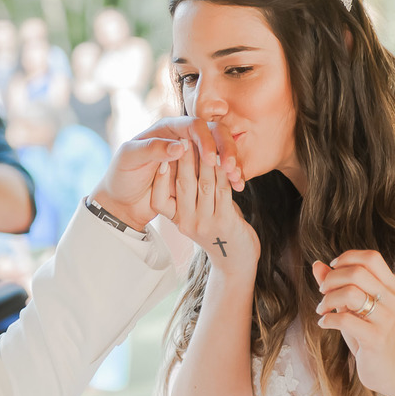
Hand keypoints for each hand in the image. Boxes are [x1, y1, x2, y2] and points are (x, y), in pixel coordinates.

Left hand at [90, 117, 244, 231]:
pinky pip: (220, 168)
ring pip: (221, 149)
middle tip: (231, 168)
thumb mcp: (130, 159)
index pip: (194, 125)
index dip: (205, 140)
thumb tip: (180, 146)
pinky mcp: (199, 171)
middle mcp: (183, 137)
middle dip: (225, 149)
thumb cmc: (122, 176)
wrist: (122, 200)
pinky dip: (230, 175)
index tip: (210, 160)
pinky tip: (237, 185)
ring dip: (232, 162)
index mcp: (167, 128)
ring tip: (237, 179)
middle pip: (213, 133)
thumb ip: (152, 149)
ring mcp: (193, 154)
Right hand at [155, 145, 258, 274]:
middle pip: (182, 184)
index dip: (161, 174)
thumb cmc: (217, 232)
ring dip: (205, 158)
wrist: (236, 262)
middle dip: (184, 156)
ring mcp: (206, 223)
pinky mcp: (225, 221)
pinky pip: (222, 188)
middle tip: (185, 133)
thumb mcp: (197, 217)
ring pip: (203, 183)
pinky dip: (222, 170)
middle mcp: (187, 222)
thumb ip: (190, 196)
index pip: (158, 198)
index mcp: (176, 221)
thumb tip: (187, 163)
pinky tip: (223, 155)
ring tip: (204, 138)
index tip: (164, 150)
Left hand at [313, 250, 394, 395]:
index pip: (371, 258)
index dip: (347, 258)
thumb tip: (317, 264)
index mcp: (391, 287)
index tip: (332, 269)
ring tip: (322, 309)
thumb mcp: (354, 307)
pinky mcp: (376, 339)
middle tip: (322, 292)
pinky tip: (324, 323)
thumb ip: (337, 285)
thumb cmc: (371, 335)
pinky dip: (328, 319)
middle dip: (332, 279)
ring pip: (351, 293)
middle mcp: (392, 300)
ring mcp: (386, 319)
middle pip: (357, 272)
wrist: (393, 371)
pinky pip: (346, 320)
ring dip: (328, 299)